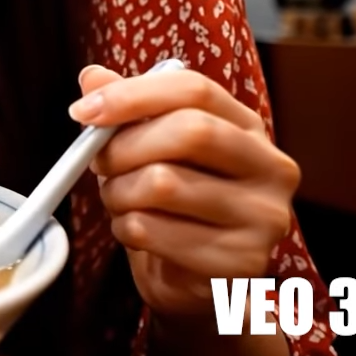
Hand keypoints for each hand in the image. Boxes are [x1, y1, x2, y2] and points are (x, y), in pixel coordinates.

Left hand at [69, 65, 300, 317]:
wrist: (194, 278)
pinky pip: (154, 231)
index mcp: (248, 127)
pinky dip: (126, 229)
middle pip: (189, 132)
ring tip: (120, 201)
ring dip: (119, 193)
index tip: (84, 110)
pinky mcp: (242, 261)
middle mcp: (271, 167)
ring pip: (163, 184)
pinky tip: (135, 233)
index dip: (133, 94)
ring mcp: (264, 216)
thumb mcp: (150, 148)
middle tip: (98, 164)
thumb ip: (128, 109)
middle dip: (124, 147)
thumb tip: (93, 78)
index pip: (195, 89)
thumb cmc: (172, 204)